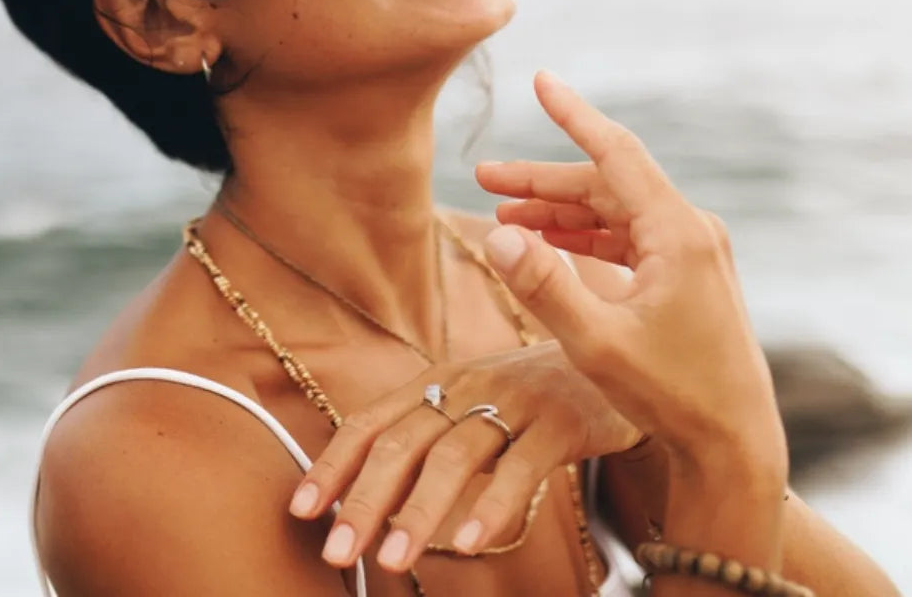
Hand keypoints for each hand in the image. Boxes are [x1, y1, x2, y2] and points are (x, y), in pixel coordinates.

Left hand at [289, 340, 640, 573]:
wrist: (610, 351)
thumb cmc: (528, 391)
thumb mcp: (471, 401)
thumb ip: (427, 435)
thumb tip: (367, 489)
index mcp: (438, 379)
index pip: (372, 421)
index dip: (334, 463)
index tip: (302, 509)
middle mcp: (467, 384)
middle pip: (403, 441)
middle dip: (364, 498)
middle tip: (337, 552)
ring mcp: (514, 400)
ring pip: (454, 456)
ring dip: (418, 511)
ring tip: (391, 561)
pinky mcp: (559, 421)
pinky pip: (521, 467)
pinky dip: (492, 507)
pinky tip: (468, 544)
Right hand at [475, 71, 787, 478]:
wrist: (733, 444)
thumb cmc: (671, 394)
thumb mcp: (596, 342)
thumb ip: (543, 285)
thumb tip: (495, 232)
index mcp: (676, 232)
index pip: (616, 152)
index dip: (573, 114)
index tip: (541, 79)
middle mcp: (689, 229)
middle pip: (605, 184)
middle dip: (542, 181)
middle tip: (483, 176)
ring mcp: (692, 250)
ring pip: (614, 210)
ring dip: (560, 211)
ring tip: (505, 211)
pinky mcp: (687, 272)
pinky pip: (628, 237)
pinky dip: (585, 236)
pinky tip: (549, 242)